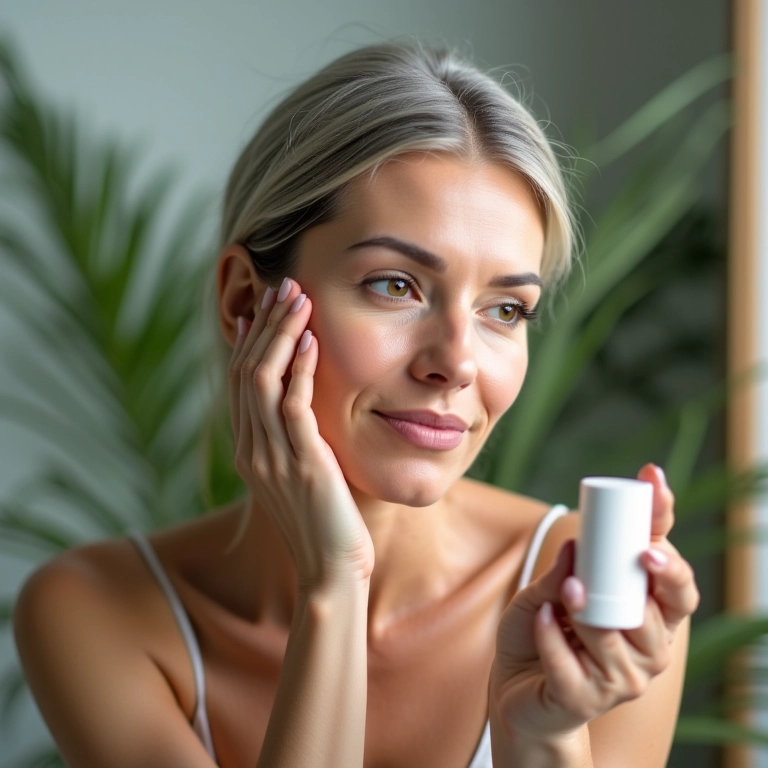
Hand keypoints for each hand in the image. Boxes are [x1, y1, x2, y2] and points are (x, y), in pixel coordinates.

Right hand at [229, 277, 374, 587]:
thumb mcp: (301, 475)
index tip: (262, 309)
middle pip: (247, 372)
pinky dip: (298, 368)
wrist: (331, 570)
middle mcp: (252, 449)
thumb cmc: (324, 523)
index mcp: (249, 451)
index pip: (241, 384)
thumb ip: (294, 442)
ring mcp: (271, 456)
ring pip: (263, 380)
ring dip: (280, 334)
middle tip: (282, 287)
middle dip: (265, 325)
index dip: (250, 343)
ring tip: (296, 297)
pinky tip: (310, 339)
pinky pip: (292, 404)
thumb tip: (303, 410)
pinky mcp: (299, 462)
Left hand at [490, 464, 699, 741]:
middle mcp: (648, 647)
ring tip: (567, 591)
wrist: (513, 687)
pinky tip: (542, 620)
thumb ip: (560, 573)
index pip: (676, 578)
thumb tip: (576, 545)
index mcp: (647, 613)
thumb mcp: (546, 590)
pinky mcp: (588, 700)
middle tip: (642, 552)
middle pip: (669, 607)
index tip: (656, 490)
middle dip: (661, 574)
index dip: (673, 537)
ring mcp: (622, 678)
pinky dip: (552, 639)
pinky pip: (572, 665)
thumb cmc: (540, 630)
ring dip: (590, 609)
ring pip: (619, 636)